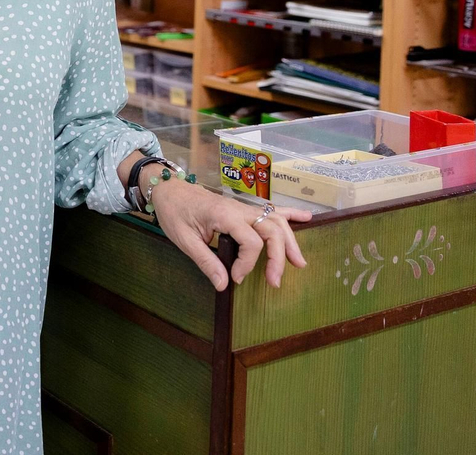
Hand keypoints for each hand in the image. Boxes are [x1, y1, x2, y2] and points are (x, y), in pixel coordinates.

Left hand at [151, 177, 309, 290]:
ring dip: (290, 241)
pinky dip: (290, 214)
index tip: (236, 278)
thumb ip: (206, 261)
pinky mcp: (244, 210)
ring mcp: (244, 208)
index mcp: (224, 215)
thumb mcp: (184, 240)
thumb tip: (224, 285)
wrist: (168, 190)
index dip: (248, 263)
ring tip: (299, 263)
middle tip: (275, 281)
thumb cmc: (174, 212)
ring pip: (276, 220)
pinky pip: (271, 210)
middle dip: (278, 256)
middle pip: (271, 229)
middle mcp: (239, 209)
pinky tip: (307, 218)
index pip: (250, 241)